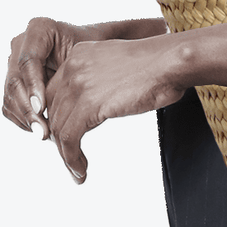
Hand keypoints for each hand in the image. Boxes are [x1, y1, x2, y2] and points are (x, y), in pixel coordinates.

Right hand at [2, 17, 93, 139]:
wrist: (96, 56)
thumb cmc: (98, 52)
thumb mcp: (89, 58)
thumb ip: (74, 73)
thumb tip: (58, 103)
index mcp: (39, 29)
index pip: (28, 60)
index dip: (33, 86)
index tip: (42, 108)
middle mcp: (21, 43)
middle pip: (15, 80)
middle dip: (28, 109)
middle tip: (43, 131)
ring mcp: (14, 61)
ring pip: (10, 95)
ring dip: (25, 118)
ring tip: (45, 134)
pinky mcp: (14, 80)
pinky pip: (10, 103)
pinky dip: (23, 119)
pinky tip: (41, 129)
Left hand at [43, 36, 187, 182]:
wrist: (172, 61)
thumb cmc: (159, 65)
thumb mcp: (119, 66)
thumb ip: (102, 80)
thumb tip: (100, 102)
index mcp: (79, 55)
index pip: (54, 92)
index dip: (58, 118)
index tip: (66, 137)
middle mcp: (72, 67)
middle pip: (54, 111)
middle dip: (59, 139)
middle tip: (70, 158)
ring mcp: (78, 85)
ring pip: (58, 128)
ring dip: (65, 155)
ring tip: (76, 171)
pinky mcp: (89, 105)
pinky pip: (69, 138)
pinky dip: (71, 158)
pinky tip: (80, 170)